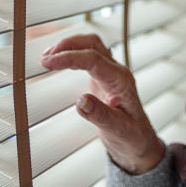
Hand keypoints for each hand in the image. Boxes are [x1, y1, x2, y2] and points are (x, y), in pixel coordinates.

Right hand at [41, 33, 164, 174]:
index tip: (49, 62)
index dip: (69, 57)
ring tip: (47, 57)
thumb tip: (81, 101)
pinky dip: (72, 53)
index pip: (93, 59)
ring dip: (69, 46)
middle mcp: (117, 72)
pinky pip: (88, 57)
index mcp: (121, 81)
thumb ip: (100, 115)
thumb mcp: (118, 130)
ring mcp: (110, 73)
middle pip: (92, 44)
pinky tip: (58, 61)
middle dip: (67, 45)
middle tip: (45, 57)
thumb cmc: (132, 137)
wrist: (139, 142)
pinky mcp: (103, 77)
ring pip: (90, 46)